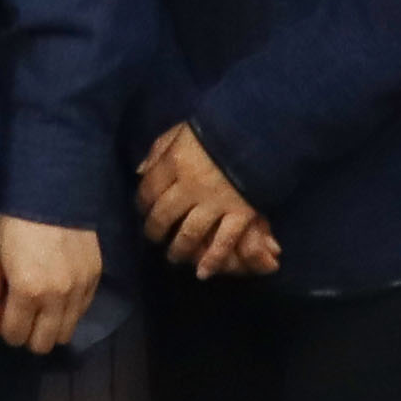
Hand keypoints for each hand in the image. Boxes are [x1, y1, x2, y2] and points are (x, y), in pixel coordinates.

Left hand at [0, 214, 104, 353]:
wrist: (53, 193)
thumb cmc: (13, 225)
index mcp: (27, 292)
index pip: (15, 336)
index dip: (5, 329)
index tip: (4, 313)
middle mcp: (57, 298)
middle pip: (43, 344)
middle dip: (28, 335)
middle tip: (22, 314)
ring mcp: (80, 290)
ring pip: (66, 333)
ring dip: (50, 327)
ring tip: (41, 306)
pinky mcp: (95, 280)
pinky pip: (82, 313)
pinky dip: (68, 312)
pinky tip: (59, 294)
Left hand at [135, 125, 278, 278]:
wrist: (260, 129)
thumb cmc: (218, 127)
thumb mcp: (183, 129)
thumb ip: (160, 148)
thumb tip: (140, 171)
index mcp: (175, 162)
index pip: (149, 189)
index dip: (141, 202)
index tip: (141, 209)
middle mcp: (191, 186)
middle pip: (164, 214)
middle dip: (155, 230)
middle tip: (153, 237)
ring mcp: (216, 202)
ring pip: (190, 232)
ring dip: (179, 248)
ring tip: (174, 256)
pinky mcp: (241, 213)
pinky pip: (225, 241)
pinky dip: (214, 259)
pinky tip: (203, 273)